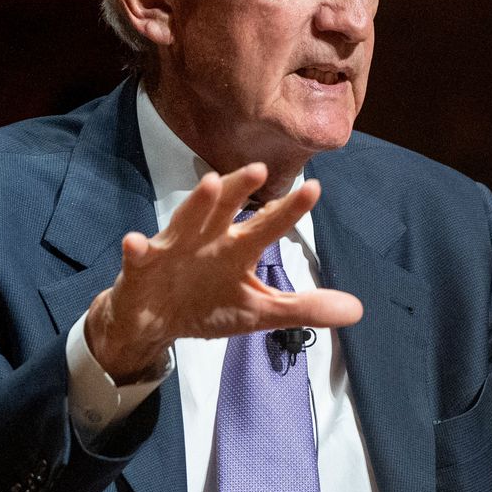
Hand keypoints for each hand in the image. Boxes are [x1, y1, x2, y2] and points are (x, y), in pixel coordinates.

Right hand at [85, 162, 363, 380]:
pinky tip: (135, 241)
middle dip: (241, 190)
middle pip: (226, 210)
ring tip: (212, 183)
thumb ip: (304, 308)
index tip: (314, 189)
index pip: (268, 225)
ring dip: (197, 204)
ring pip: (185, 221)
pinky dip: (135, 249)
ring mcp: (173, 249)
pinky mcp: (141, 267)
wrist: (155, 322)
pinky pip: (137, 256)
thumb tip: (357, 310)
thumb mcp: (260, 311)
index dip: (289, 210)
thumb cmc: (209, 304)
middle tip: (260, 170)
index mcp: (237, 249)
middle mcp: (208, 239)